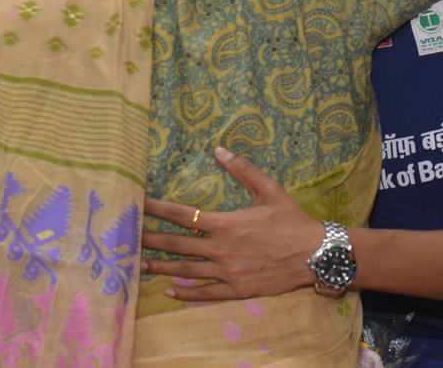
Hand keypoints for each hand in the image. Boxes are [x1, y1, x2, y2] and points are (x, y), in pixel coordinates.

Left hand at [141, 147, 324, 301]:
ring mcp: (228, 272)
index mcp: (226, 223)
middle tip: (127, 239)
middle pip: (177, 245)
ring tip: (138, 266)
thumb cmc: (291, 219)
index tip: (137, 205)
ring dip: (160, 268)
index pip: (182, 214)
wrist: (315, 254)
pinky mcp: (237, 290)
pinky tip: (170, 292)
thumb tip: (219, 149)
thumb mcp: (269, 189)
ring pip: (186, 270)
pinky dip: (186, 293)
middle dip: (150, 241)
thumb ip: (243, 170)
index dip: (157, 209)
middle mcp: (222, 249)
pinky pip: (206, 293)